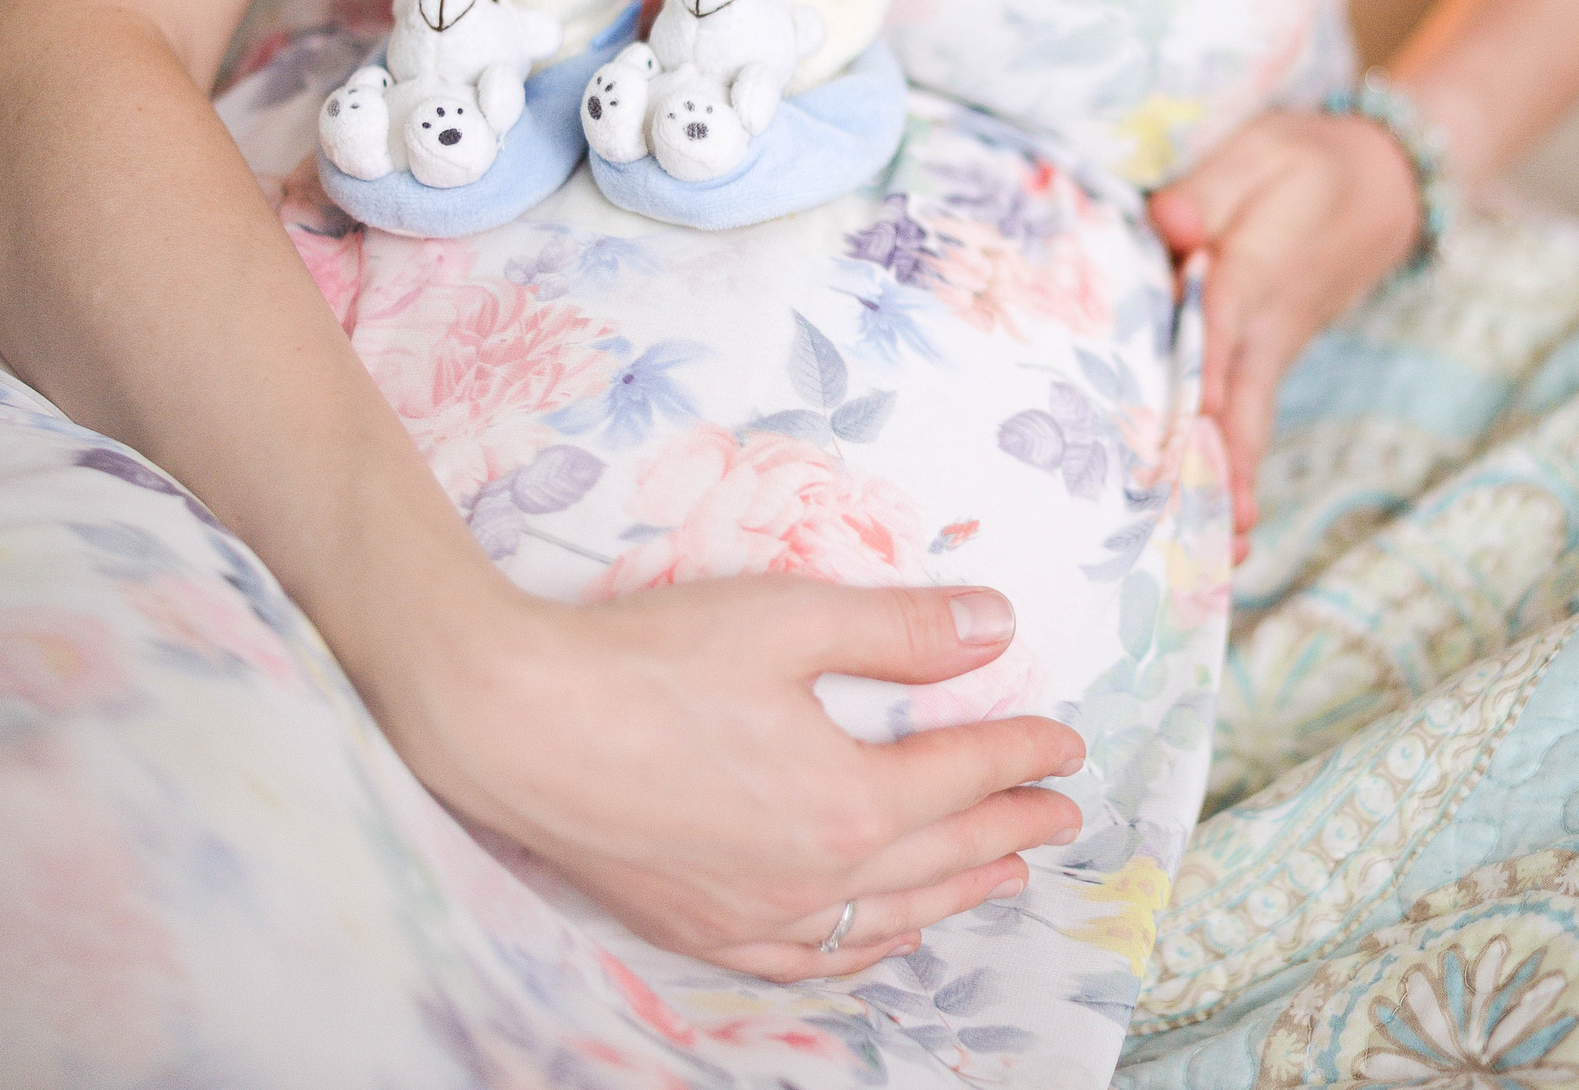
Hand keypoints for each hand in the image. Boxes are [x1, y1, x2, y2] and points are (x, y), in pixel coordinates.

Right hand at [369, 573, 1084, 980]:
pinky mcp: (697, 926)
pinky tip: (874, 939)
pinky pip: (806, 959)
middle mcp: (814, 876)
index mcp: (850, 801)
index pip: (965, 776)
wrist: (512, 724)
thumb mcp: (790, 619)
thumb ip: (902, 629)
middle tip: (1059, 816)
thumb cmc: (646, 662)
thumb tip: (995, 627)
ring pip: (886, 921)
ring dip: (954, 897)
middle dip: (1010, 832)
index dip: (1023, 754)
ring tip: (1000, 878)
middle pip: (942, 856)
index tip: (1066, 743)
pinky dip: (862, 950)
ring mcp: (754, 912)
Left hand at [1148, 109, 1418, 555]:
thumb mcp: (1261, 149)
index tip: (1195, 418)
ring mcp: (1274, 349)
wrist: (1385, 184)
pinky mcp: (1269, 361)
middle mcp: (1269, 323)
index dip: (1205, 364)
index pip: (1225, 318)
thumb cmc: (1305, 163)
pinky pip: (1249, 419)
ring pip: (1249, 422)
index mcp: (1260, 264)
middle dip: (1224, 462)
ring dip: (1231, 483)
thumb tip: (1165, 223)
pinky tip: (1225, 526)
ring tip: (1220, 553)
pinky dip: (1236, 469)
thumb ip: (1208, 187)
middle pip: (1243, 399)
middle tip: (1210, 530)